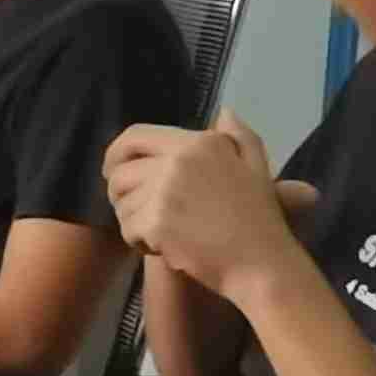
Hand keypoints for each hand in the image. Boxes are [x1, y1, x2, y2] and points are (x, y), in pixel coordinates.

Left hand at [106, 112, 303, 298]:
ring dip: (133, 221)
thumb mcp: (257, 168)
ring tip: (160, 232)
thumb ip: (239, 137)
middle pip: (120, 172)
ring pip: (122, 203)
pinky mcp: (156, 222)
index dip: (117, 153)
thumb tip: (223, 111)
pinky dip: (139, 243)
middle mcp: (177, 160)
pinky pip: (127, 230)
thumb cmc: (261, 219)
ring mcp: (165, 191)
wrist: (261, 264)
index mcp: (198, 143)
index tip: (114, 171)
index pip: (135, 136)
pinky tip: (164, 249)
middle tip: (135, 210)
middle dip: (120, 193)